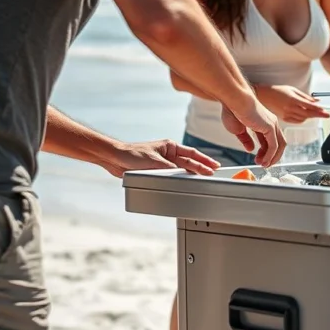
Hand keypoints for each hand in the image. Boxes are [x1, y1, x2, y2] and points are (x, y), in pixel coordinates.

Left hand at [99, 139, 220, 177]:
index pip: (191, 153)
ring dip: (192, 173)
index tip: (214, 166)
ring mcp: (164, 163)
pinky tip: (186, 182)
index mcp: (169, 146)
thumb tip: (184, 174)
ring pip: (182, 169)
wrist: (115, 158)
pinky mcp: (158, 171)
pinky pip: (173, 175)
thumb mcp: (155, 162)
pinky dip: (181, 179)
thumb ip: (171, 169)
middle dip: (202, 167)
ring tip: (203, 178)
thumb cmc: (131, 154)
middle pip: (189, 162)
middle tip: (213, 173)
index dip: (204, 160)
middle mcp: (168, 154)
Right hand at [220, 100, 285, 166]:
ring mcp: (272, 124)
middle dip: (272, 156)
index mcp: (263, 122)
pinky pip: (274, 146)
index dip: (265, 152)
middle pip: (278, 143)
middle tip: (263, 164)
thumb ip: (245, 139)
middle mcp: (270, 122)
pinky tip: (263, 161)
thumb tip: (250, 149)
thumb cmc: (232, 109)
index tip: (258, 159)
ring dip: (272, 158)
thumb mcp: (238, 129)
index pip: (270, 140)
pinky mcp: (270, 127)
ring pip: (279, 146)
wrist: (233, 99)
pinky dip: (270, 155)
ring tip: (264, 165)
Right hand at [255, 84, 329, 123]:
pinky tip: (305, 115)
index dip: (319, 110)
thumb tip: (317, 100)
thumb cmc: (279, 91)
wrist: (264, 96)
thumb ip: (306, 97)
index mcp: (293, 99)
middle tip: (327, 115)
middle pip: (308, 114)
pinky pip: (298, 121)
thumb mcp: (293, 90)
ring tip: (316, 113)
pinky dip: (304, 119)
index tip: (326, 111)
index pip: (309, 106)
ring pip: (304, 118)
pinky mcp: (285, 119)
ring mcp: (287, 114)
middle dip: (319, 115)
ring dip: (311, 116)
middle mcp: (290, 108)